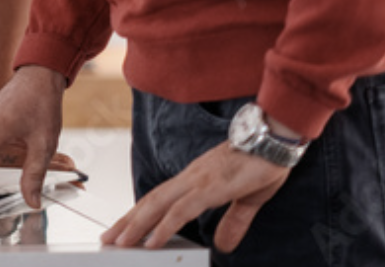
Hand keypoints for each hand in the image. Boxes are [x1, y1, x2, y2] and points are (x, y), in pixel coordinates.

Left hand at [101, 142, 288, 251]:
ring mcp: (198, 180)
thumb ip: (233, 222)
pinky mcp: (210, 186)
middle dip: (127, 222)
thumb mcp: (247, 200)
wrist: (276, 138)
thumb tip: (223, 245)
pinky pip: (181, 210)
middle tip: (108, 239)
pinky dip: (164, 226)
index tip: (124, 227)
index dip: (139, 213)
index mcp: (196, 179)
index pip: (160, 199)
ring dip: (136, 225)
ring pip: (158, 205)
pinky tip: (152, 241)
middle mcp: (190, 178)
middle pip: (150, 202)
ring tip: (119, 243)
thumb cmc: (263, 161)